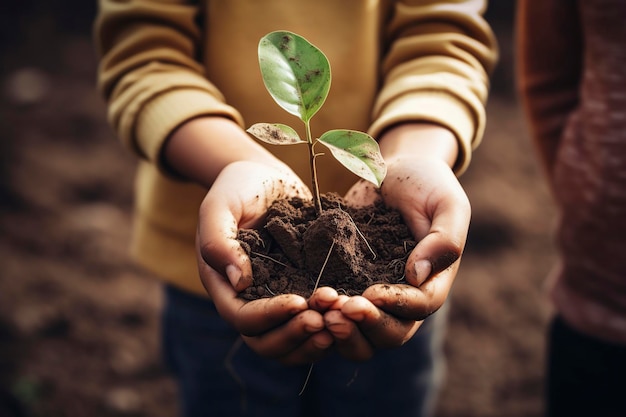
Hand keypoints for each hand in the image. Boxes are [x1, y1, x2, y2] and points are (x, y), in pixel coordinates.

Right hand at [196, 160, 336, 362]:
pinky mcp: (302, 292)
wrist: (264, 179)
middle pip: (267, 343)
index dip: (270, 316)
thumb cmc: (237, 189)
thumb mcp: (220, 207)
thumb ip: (218, 242)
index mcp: (225, 287)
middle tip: (323, 320)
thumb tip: (240, 283)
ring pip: (292, 342)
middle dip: (295, 336)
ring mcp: (277, 300)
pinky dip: (329, 326)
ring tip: (340, 321)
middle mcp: (251, 301)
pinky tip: (350, 312)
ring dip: (314, 339)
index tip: (298, 302)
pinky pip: (313, 324)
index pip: (244, 319)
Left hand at [319, 124, 469, 358]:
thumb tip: (416, 277)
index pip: (418, 309)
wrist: (392, 172)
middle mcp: (402, 298)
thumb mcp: (446, 204)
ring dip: (340, 329)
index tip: (370, 294)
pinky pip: (335, 311)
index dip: (394, 307)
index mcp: (432, 283)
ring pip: (360, 333)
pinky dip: (321, 314)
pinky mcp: (345, 284)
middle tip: (336, 312)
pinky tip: (305, 301)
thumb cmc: (427, 185)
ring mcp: (371, 294)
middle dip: (363, 327)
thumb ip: (444, 239)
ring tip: (320, 309)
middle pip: (389, 333)